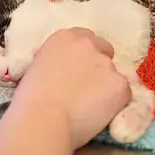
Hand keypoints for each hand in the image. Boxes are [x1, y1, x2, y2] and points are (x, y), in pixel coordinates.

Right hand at [12, 28, 130, 148]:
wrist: (43, 118)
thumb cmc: (30, 97)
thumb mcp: (38, 66)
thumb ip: (56, 61)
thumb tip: (63, 72)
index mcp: (65, 37)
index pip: (85, 38)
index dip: (83, 56)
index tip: (77, 70)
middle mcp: (89, 44)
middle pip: (104, 51)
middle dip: (99, 67)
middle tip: (86, 88)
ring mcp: (107, 65)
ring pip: (114, 75)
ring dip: (106, 87)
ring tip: (89, 106)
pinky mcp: (121, 86)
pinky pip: (123, 94)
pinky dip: (115, 104)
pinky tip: (97, 114)